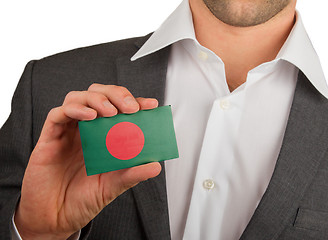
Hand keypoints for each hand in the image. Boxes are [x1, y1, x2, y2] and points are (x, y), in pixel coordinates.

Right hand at [15, 84, 160, 239]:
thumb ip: (132, 174)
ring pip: (78, 98)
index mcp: (102, 137)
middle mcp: (85, 130)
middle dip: (116, 94)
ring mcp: (67, 132)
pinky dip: (75, 109)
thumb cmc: (82, 200)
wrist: (55, 219)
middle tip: (130, 107)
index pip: (119, 109)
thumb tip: (156, 166)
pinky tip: (89, 116)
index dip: (135, 102)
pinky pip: (57, 114)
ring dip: (96, 99)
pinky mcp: (49, 138)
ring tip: (110, 112)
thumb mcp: (112, 186)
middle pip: (98, 94)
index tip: (151, 105)